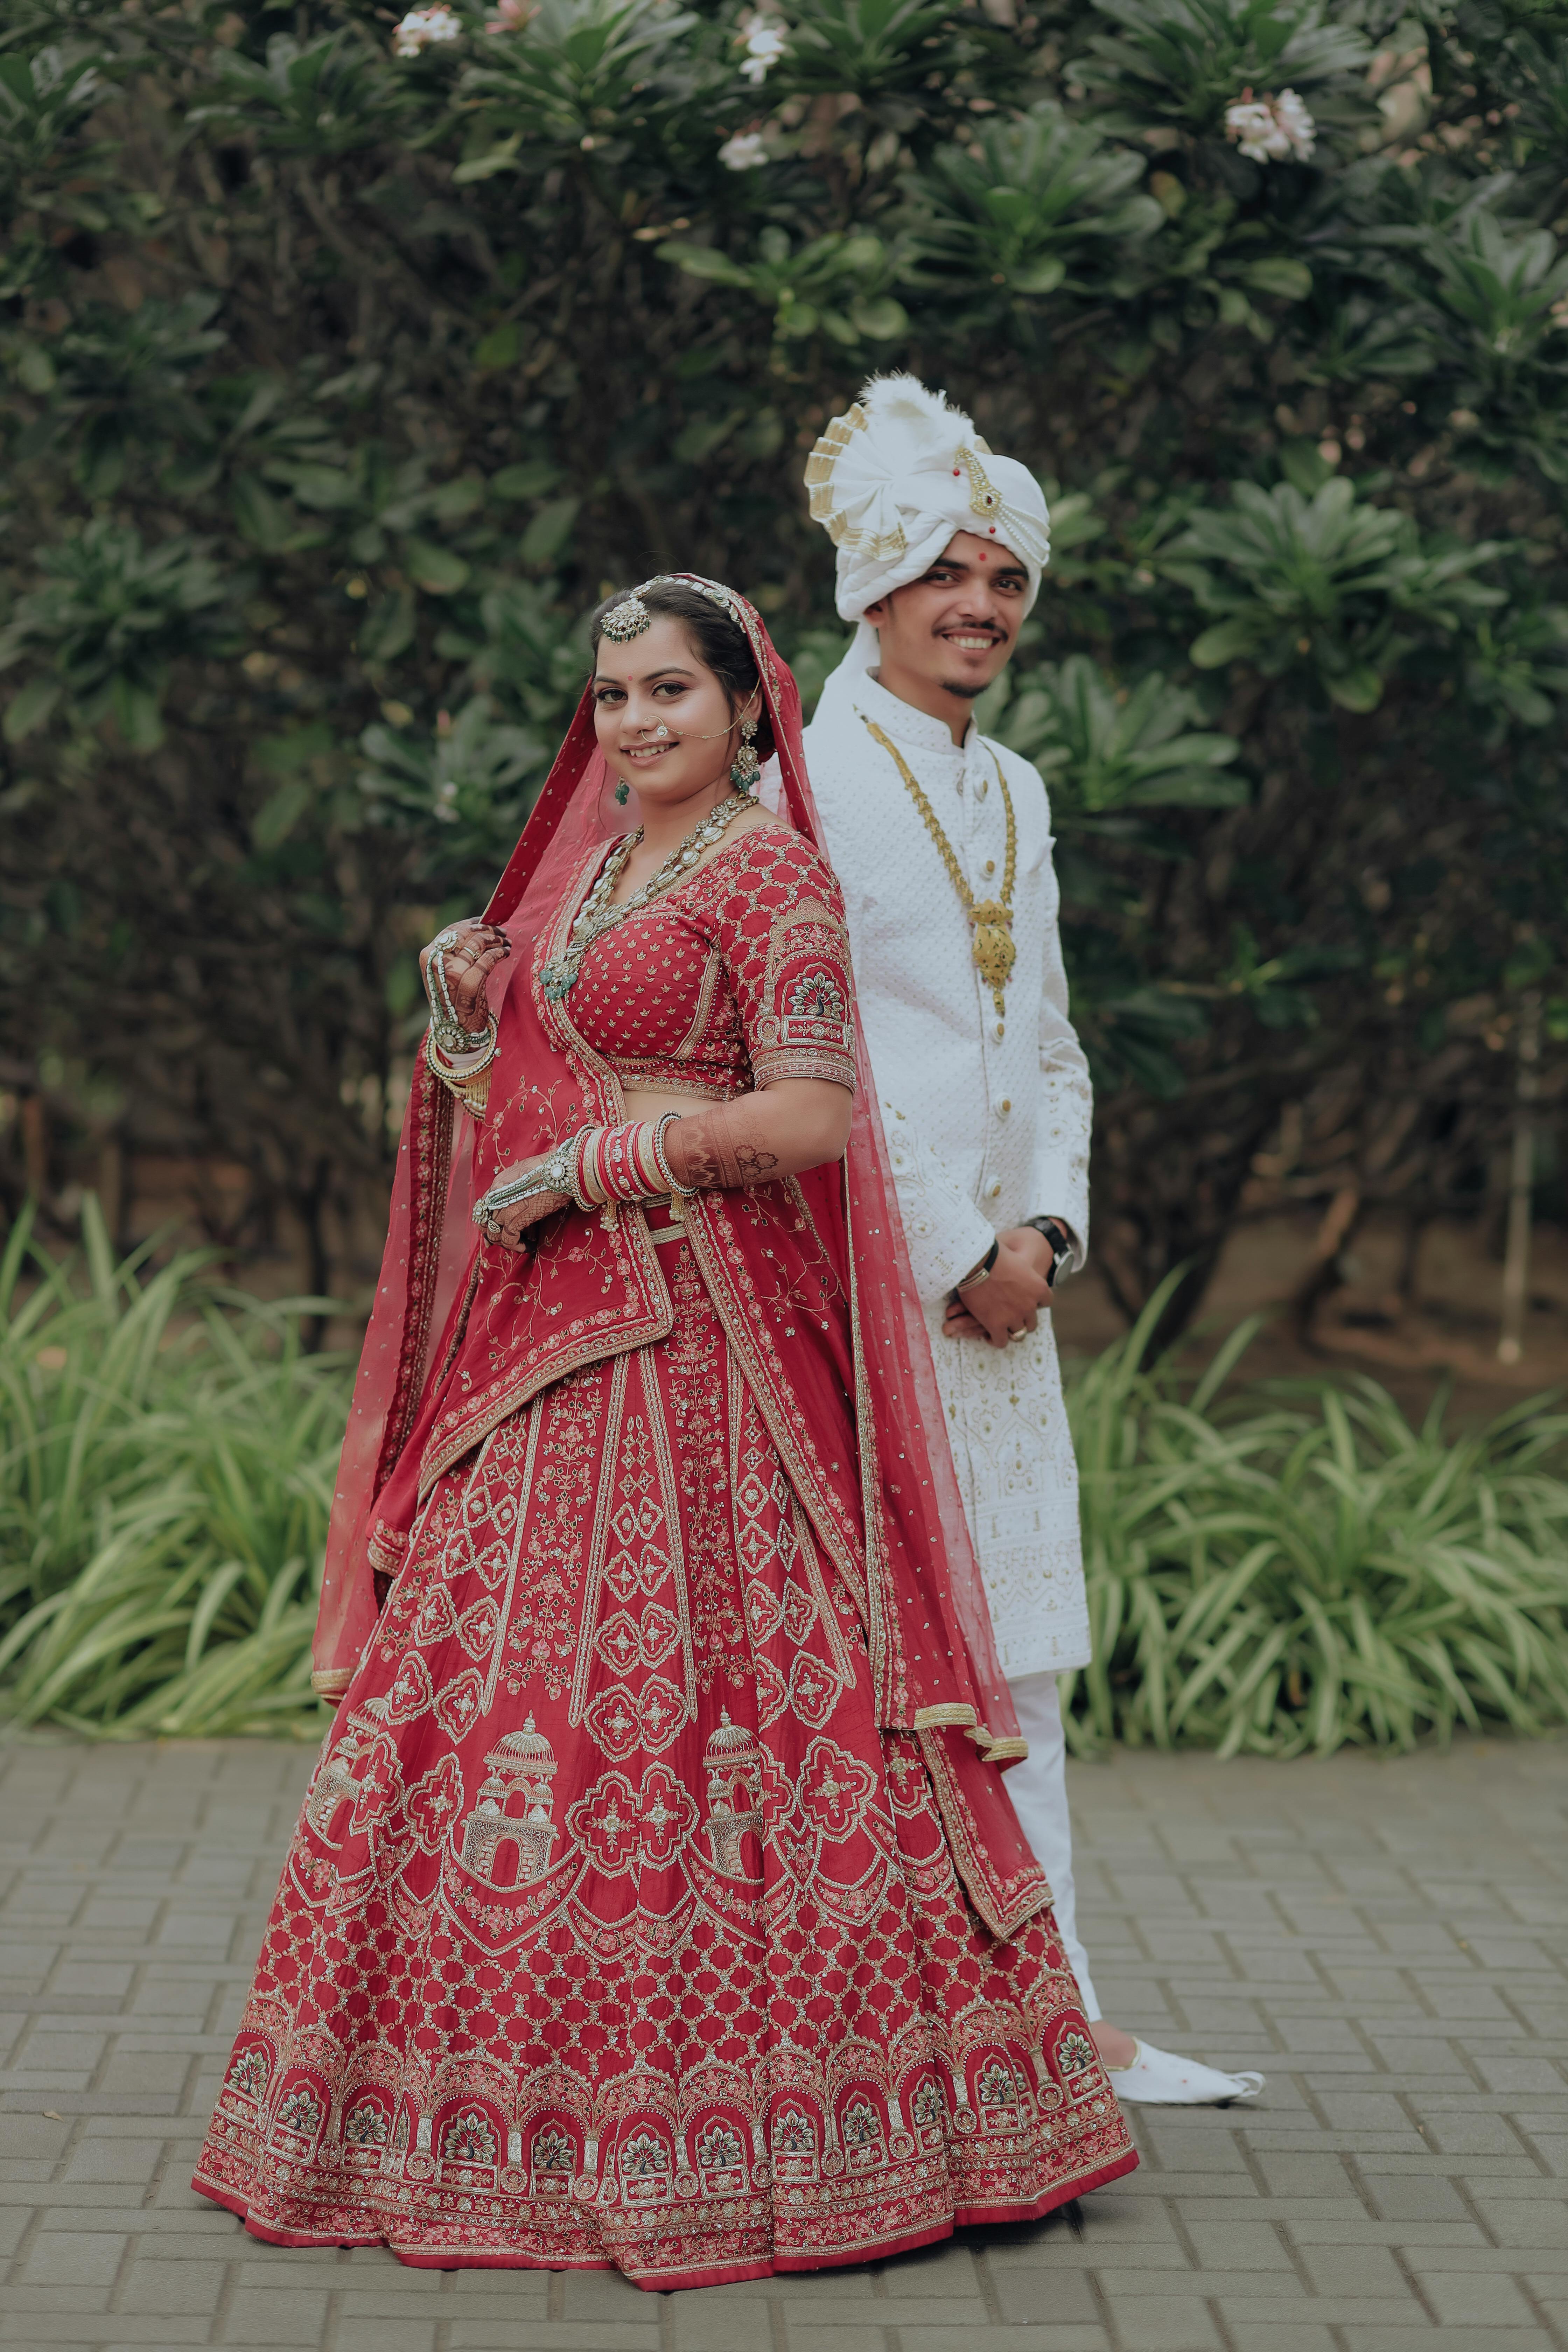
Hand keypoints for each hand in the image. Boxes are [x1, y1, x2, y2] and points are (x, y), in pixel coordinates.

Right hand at [420, 919, 509, 1037]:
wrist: (455, 1030)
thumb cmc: (453, 999)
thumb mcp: (445, 972)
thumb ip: (454, 952)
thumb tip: (479, 926)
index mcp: (428, 956)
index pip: (452, 931)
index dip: (472, 924)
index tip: (487, 923)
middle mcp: (437, 962)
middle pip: (466, 934)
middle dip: (488, 929)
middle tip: (502, 932)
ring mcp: (452, 973)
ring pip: (478, 943)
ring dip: (497, 939)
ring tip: (506, 942)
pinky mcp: (469, 984)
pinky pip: (488, 958)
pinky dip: (500, 953)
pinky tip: (506, 953)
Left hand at [474, 1157, 569, 1252]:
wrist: (560, 1171)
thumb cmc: (550, 1169)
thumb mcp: (524, 1172)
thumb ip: (516, 1185)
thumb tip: (520, 1195)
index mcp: (498, 1184)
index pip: (483, 1207)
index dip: (486, 1221)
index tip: (492, 1230)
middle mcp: (496, 1197)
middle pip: (486, 1223)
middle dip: (494, 1235)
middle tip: (503, 1242)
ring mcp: (504, 1209)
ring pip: (495, 1234)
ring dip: (505, 1243)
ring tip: (519, 1244)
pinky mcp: (516, 1220)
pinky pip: (509, 1240)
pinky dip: (517, 1246)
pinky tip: (528, 1246)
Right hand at [942, 1227, 1053, 1349]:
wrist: (977, 1261)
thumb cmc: (994, 1253)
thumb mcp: (1017, 1258)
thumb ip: (1020, 1269)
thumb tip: (1014, 1265)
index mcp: (1039, 1287)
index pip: (1046, 1301)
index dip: (1035, 1301)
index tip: (1025, 1299)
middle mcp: (1030, 1305)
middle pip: (1032, 1322)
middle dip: (1023, 1319)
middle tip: (1010, 1316)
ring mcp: (1014, 1317)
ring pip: (1019, 1333)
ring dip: (1010, 1330)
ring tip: (1001, 1328)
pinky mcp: (996, 1325)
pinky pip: (1001, 1341)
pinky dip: (996, 1340)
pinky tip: (990, 1335)